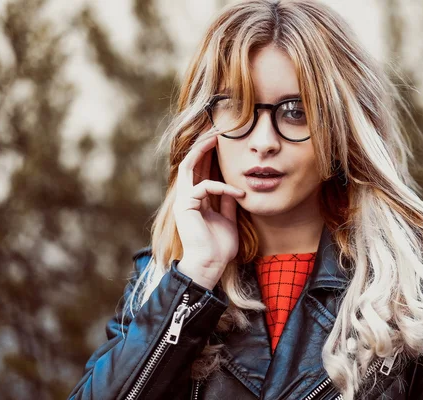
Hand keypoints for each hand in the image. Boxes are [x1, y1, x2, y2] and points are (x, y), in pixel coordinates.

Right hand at [173, 132, 244, 288]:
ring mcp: (184, 200)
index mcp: (197, 200)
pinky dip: (223, 187)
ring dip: (203, 150)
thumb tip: (236, 187)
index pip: (202, 171)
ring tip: (218, 138)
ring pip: (189, 167)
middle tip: (217, 129)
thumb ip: (228, 202)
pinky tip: (239, 192)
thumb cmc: (219, 247)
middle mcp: (187, 197)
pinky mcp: (185, 205)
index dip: (210, 155)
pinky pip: (204, 186)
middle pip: (192, 164)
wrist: (210, 265)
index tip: (223, 142)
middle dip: (203, 145)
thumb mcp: (228, 218)